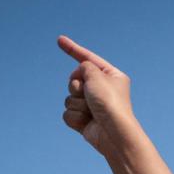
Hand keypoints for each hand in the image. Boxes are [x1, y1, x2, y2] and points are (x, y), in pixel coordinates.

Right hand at [57, 35, 140, 156]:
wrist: (114, 133)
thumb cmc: (109, 102)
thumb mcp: (96, 75)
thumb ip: (85, 66)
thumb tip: (78, 77)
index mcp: (111, 76)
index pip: (88, 59)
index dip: (72, 49)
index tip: (59, 39)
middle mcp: (102, 90)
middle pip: (74, 80)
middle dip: (77, 87)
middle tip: (89, 94)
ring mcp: (92, 106)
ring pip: (69, 98)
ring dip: (77, 103)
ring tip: (91, 111)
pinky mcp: (84, 120)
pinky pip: (68, 113)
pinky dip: (75, 117)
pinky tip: (87, 122)